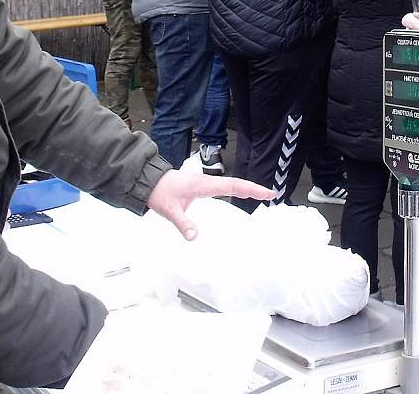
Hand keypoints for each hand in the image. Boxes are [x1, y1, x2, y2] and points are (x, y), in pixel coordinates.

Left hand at [147, 169, 274, 240]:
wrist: (148, 180)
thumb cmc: (159, 191)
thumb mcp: (169, 209)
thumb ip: (182, 223)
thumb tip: (195, 238)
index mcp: (203, 184)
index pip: (231, 185)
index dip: (250, 189)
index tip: (266, 192)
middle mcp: (206, 182)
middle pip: (235, 183)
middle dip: (253, 188)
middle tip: (271, 195)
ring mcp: (204, 183)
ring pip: (229, 184)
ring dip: (245, 188)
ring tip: (261, 195)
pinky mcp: (200, 186)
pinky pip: (222, 186)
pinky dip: (234, 189)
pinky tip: (239, 194)